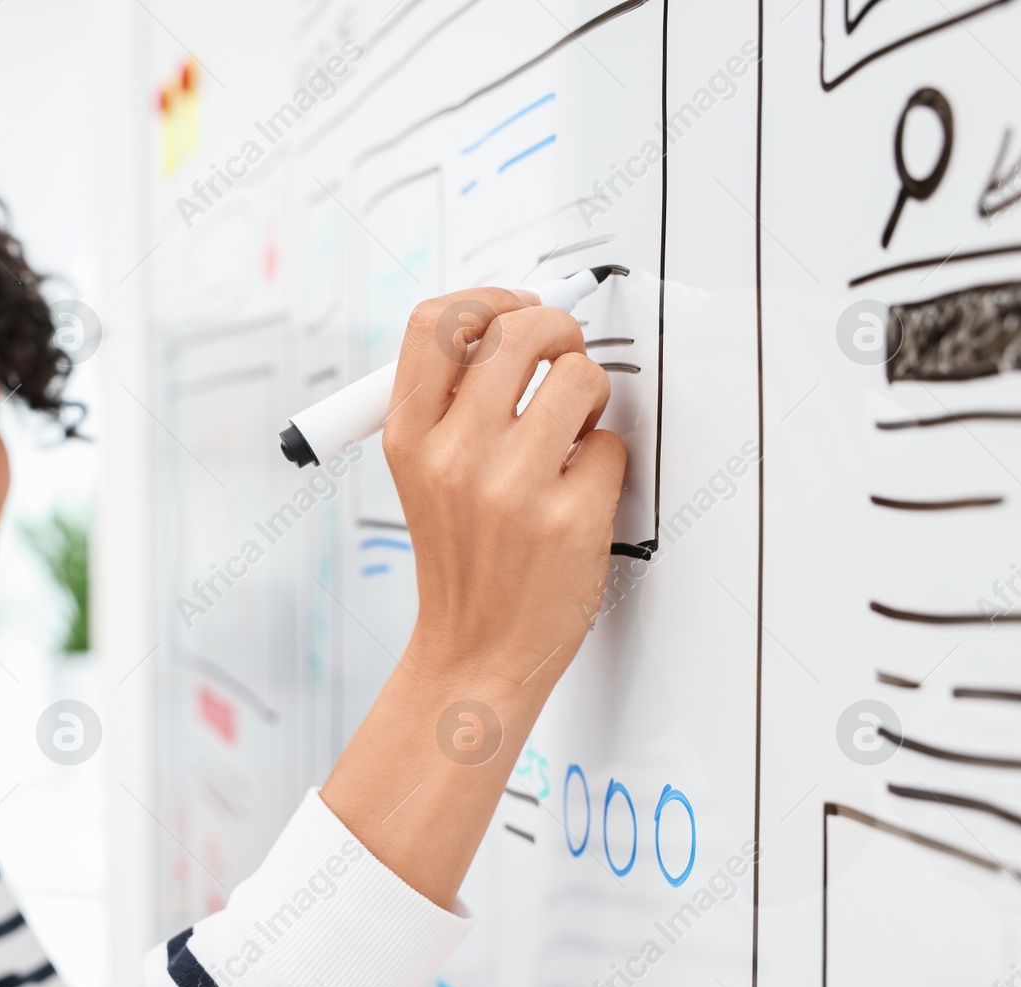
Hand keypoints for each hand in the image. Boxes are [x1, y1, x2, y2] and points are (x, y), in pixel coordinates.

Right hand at [320, 287, 625, 909]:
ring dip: (589, 391)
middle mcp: (453, 455)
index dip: (486, 297)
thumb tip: (510, 322)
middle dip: (557, 328)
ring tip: (576, 424)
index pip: (436, 323)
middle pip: (519, 329)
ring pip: (579, 377)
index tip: (513, 307)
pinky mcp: (569, 520)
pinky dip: (604, 459)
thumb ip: (450, 403)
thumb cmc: (459, 562)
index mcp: (409, 438)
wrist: (473, 654)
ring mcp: (512, 488)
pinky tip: (579, 487)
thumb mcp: (420, 474)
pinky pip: (610, 445)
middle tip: (564, 353)